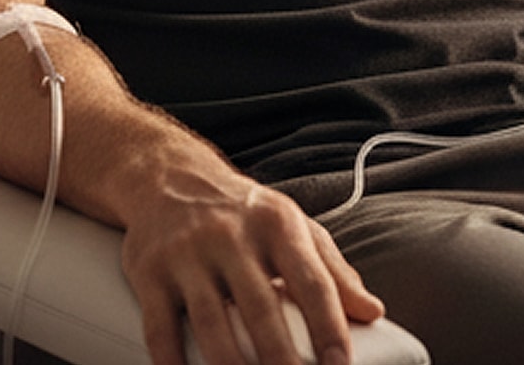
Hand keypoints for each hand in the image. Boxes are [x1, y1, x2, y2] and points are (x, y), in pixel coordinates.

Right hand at [120, 141, 383, 364]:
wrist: (171, 177)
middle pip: (260, 307)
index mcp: (277, 224)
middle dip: (280, 360)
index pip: (311, 280)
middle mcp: (232, 235)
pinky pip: (160, 327)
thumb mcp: (294, 227)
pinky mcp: (150, 270)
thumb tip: (373, 312)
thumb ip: (333, 270)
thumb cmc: (245, 213)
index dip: (328, 327)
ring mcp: (188, 253)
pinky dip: (172, 363)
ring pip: (211, 322)